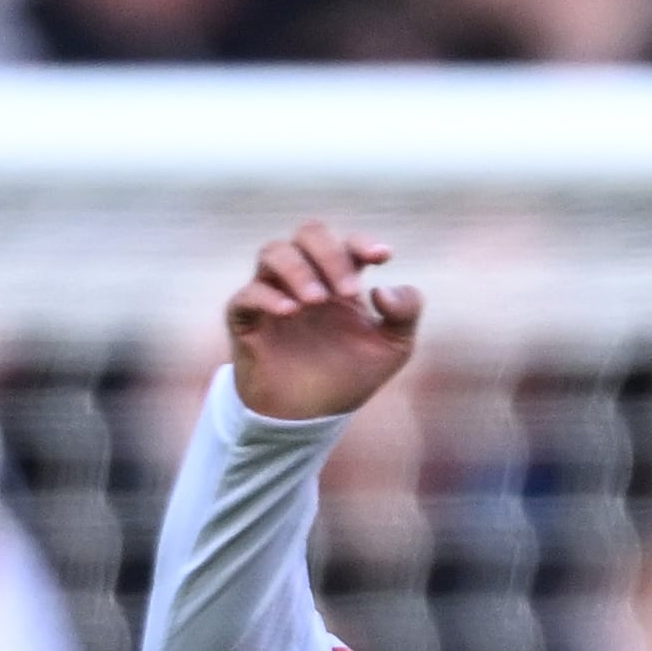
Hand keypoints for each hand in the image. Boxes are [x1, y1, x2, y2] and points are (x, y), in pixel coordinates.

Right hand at [226, 221, 421, 422]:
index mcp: (339, 279)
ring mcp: (273, 293)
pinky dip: (267, 296)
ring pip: (273, 252)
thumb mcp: (392, 347)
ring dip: (298, 270)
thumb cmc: (350, 374)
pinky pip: (247, 294)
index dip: (363, 244)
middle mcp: (305, 278)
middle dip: (330, 254)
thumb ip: (406, 313)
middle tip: (348, 292)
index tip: (382, 258)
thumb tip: (383, 287)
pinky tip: (290, 311)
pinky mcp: (245, 318)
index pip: (347, 244)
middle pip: (309, 234)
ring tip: (317, 300)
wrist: (311, 417)